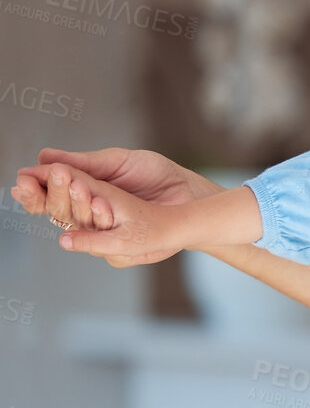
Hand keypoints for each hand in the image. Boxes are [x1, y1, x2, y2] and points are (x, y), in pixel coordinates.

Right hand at [14, 149, 220, 266]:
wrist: (189, 193)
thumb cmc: (155, 174)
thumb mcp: (118, 161)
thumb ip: (84, 162)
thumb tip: (44, 156)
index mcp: (83, 193)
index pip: (48, 196)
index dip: (33, 190)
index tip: (22, 179)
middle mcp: (89, 217)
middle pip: (56, 212)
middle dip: (45, 196)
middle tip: (38, 181)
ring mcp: (105, 235)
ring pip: (76, 228)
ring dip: (73, 204)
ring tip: (73, 185)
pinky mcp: (123, 250)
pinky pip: (105, 244)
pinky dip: (101, 220)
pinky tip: (98, 203)